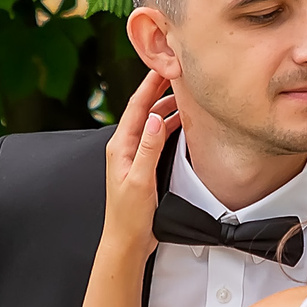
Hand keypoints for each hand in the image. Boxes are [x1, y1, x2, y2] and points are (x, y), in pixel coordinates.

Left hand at [103, 69, 176, 254]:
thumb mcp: (140, 180)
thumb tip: (156, 119)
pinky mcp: (143, 164)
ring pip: (152, 121)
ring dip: (168, 105)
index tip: (163, 64)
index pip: (136, 106)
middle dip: (160, 88)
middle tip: (178, 70)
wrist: (126, 241)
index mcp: (120, 146)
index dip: (150, 83)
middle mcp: (124, 146)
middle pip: (144, 108)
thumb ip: (148, 149)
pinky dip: (170, 124)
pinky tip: (183, 121)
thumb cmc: (129, 216)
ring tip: (186, 92)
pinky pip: (157, 136)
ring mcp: (133, 155)